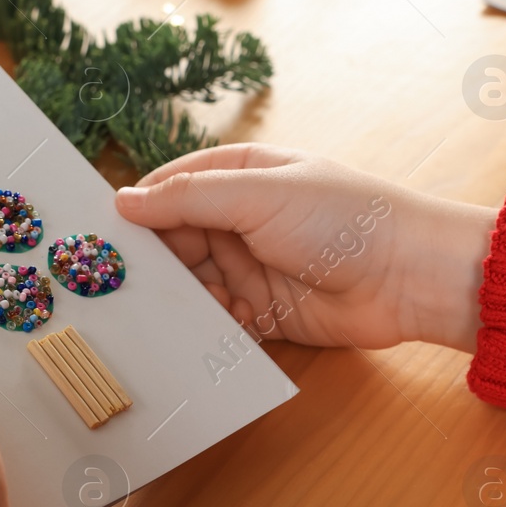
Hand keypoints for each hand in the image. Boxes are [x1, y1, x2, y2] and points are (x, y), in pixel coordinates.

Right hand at [115, 145, 495, 353]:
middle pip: (176, 240)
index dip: (138, 208)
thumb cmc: (343, 218)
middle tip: (120, 285)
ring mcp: (254, 266)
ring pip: (194, 284)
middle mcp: (243, 219)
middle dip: (154, 263)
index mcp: (242, 174)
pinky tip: (200, 332)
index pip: (172, 186)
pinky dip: (207, 327)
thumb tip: (123, 200)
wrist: (408, 277)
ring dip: (180, 299)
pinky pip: (220, 320)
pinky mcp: (267, 312)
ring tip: (162, 310)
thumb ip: (189, 198)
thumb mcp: (259, 195)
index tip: (98, 233)